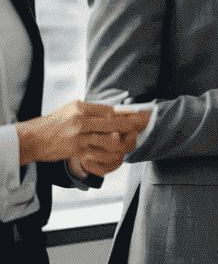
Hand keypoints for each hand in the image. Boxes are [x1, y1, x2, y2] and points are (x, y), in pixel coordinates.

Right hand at [16, 100, 149, 176]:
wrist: (31, 139)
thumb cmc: (52, 123)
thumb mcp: (71, 109)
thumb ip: (92, 110)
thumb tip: (115, 112)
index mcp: (81, 108)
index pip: (111, 110)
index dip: (128, 114)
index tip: (139, 116)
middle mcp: (82, 120)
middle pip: (115, 123)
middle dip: (131, 127)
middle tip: (139, 129)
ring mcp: (79, 137)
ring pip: (111, 141)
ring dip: (123, 143)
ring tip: (128, 143)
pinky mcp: (77, 151)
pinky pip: (101, 154)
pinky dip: (111, 156)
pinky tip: (116, 155)